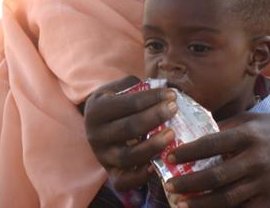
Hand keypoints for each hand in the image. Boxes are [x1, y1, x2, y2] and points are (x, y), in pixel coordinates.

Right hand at [84, 76, 177, 190]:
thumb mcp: (118, 89)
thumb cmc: (116, 103)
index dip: (151, 98)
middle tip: (174, 109)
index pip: (128, 103)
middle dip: (154, 118)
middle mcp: (95, 135)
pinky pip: (124, 182)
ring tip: (172, 134)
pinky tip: (157, 164)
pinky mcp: (110, 174)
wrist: (98, 125)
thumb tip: (162, 88)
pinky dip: (140, 177)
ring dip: (152, 146)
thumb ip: (136, 86)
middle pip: (128, 128)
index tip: (172, 95)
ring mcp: (102, 156)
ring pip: (128, 156)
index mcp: (97, 110)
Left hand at [164, 112, 269, 207]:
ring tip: (181, 203)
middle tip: (170, 185)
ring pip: (227, 198)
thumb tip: (197, 133)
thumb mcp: (253, 119)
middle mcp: (256, 158)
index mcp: (249, 134)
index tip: (169, 156)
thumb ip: (226, 127)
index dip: (187, 152)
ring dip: (201, 202)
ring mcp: (266, 181)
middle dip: (188, 182)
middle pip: (215, 175)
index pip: (211, 144)